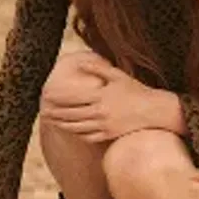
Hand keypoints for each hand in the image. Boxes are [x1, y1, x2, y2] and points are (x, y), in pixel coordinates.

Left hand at [41, 60, 177, 142]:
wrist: (155, 111)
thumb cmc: (136, 90)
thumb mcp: (118, 76)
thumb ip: (98, 68)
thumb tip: (80, 62)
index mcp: (101, 96)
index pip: (73, 97)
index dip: (58, 97)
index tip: (47, 95)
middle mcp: (101, 112)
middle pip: (71, 114)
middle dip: (55, 112)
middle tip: (43, 110)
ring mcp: (104, 126)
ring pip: (77, 127)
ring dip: (62, 124)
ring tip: (51, 120)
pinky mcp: (108, 135)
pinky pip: (87, 137)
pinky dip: (76, 134)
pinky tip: (69, 130)